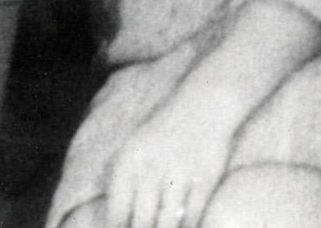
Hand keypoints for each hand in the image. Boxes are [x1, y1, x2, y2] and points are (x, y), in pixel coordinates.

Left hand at [102, 86, 240, 227]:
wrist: (202, 105)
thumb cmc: (164, 132)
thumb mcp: (135, 149)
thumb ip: (124, 183)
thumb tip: (116, 221)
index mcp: (128, 162)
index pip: (117, 212)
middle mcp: (150, 169)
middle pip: (141, 223)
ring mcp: (178, 175)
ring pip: (167, 224)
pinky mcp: (204, 180)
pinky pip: (193, 216)